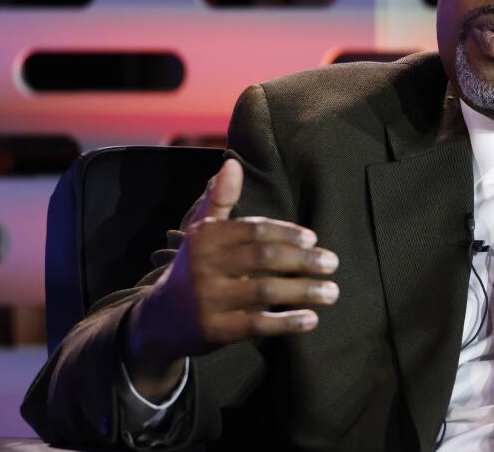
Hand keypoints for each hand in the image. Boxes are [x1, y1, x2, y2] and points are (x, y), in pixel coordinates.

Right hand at [122, 158, 338, 399]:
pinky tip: (311, 319)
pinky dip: (287, 321)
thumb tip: (232, 163)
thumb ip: (220, 199)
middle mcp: (203, 266)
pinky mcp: (215, 330)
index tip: (313, 238)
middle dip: (303, 259)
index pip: (254, 229)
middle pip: (264, 257)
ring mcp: (208, 299)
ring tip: (332, 291)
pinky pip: (258, 324)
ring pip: (266, 290)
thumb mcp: (201, 233)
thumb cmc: (195, 268)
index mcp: (204, 238)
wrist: (161, 320)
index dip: (287, 233)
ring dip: (305, 290)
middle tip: (332, 262)